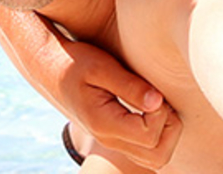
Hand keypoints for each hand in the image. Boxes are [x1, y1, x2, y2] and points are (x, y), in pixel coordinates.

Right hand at [58, 39, 181, 169]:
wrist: (52, 70)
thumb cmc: (75, 63)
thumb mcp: (101, 67)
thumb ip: (130, 85)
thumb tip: (158, 102)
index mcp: (103, 123)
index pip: (148, 135)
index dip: (160, 113)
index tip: (152, 90)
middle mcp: (109, 139)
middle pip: (158, 155)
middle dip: (170, 128)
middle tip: (159, 100)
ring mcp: (113, 142)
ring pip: (156, 159)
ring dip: (167, 134)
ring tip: (157, 105)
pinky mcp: (118, 138)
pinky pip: (148, 152)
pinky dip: (159, 136)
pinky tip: (152, 111)